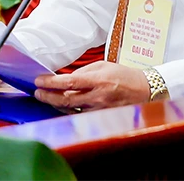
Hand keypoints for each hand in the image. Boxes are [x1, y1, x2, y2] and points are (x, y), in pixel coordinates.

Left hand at [33, 62, 149, 110]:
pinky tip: (60, 105)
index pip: (69, 82)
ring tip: (46, 97)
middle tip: (38, 92)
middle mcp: (98, 97)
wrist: (145, 90)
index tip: (39, 81)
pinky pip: (80, 115)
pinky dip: (68, 110)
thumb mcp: (103, 66)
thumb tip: (65, 77)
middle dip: (48, 96)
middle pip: (66, 99)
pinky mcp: (101, 118)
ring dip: (55, 104)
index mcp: (98, 80)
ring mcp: (99, 110)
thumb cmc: (123, 76)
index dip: (51, 83)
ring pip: (71, 109)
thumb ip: (83, 72)